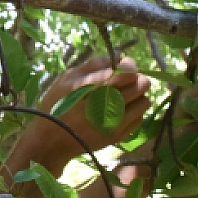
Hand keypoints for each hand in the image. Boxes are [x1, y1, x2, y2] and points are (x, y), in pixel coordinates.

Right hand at [36, 54, 152, 157]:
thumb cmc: (57, 105)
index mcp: (91, 89)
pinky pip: (140, 117)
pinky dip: (135, 110)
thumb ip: (94, 64)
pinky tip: (121, 109)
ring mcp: (115, 124)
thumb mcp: (67, 78)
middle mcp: (106, 107)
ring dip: (138, 95)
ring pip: (144, 101)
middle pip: (140, 85)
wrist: (53, 141)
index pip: (125, 72)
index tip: (123, 64)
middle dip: (136, 77)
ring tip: (124, 95)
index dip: (129, 65)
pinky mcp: (119, 136)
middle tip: (125, 79)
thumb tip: (119, 56)